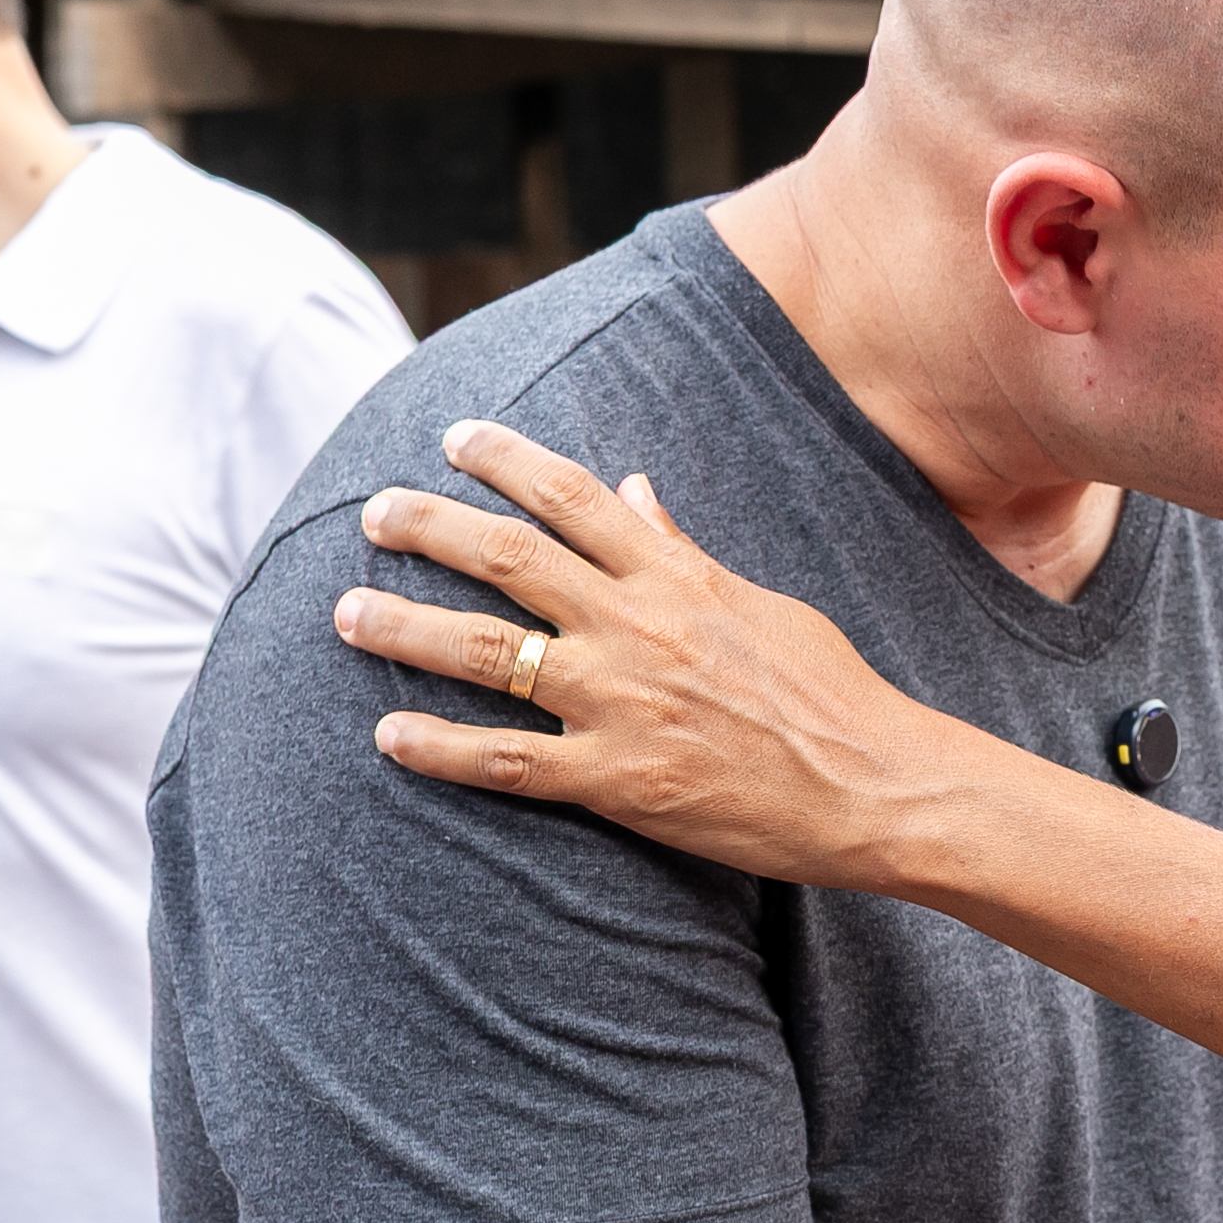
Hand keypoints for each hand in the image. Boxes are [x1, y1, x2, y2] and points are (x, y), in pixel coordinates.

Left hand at [330, 419, 935, 890]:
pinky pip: (508, 762)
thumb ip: (685, 551)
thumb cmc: (833, 694)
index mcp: (678, 579)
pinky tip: (387, 734)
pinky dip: (441, 748)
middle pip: (511, 560)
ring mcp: (624, 705)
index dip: (506, 458)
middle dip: (429, 528)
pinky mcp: (620, 781)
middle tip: (371, 513)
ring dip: (407, 629)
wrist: (877, 785)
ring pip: (491, 654)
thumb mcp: (764, 603)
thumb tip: (635, 490)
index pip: (575, 495)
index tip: (454, 436)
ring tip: (345, 614)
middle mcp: (640, 629)